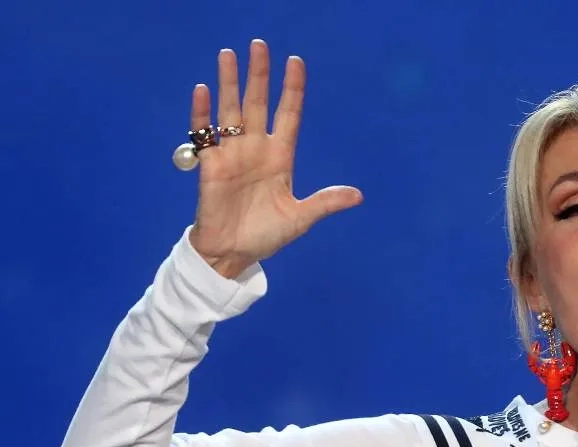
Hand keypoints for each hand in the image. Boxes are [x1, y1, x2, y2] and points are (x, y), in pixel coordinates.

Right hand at [187, 40, 362, 278]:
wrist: (233, 254)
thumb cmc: (266, 236)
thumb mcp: (300, 218)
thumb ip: (325, 202)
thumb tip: (358, 195)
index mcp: (281, 157)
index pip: (288, 115)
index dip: (292, 90)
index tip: (296, 63)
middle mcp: (256, 149)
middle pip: (258, 103)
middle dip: (259, 75)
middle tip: (260, 45)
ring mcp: (232, 154)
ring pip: (231, 110)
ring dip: (229, 83)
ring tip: (229, 54)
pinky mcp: (210, 164)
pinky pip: (205, 132)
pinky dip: (202, 112)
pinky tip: (203, 90)